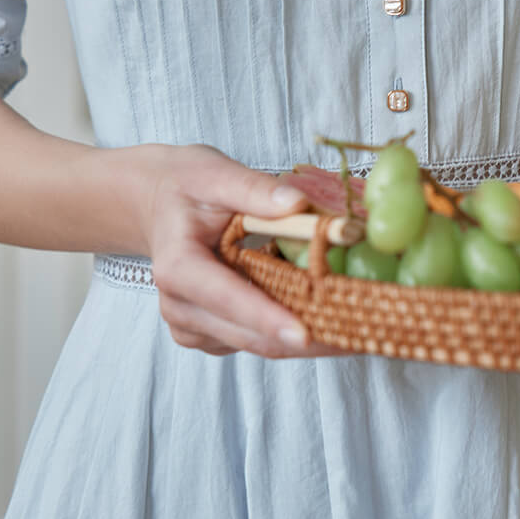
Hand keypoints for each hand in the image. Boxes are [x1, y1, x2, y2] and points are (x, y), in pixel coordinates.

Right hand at [139, 143, 350, 359]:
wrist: (158, 203)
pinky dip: (290, 332)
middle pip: (249, 335)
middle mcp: (180, 305)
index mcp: (178, 267)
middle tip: (361, 333)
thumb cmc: (186, 186)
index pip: (227, 298)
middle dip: (307, 337)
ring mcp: (192, 325)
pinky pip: (255, 341)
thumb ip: (254, 189)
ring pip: (258, 345)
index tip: (307, 335)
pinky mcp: (208, 334)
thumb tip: (296, 203)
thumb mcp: (215, 173)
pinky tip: (323, 314)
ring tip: (356, 325)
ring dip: (306, 338)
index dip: (268, 318)